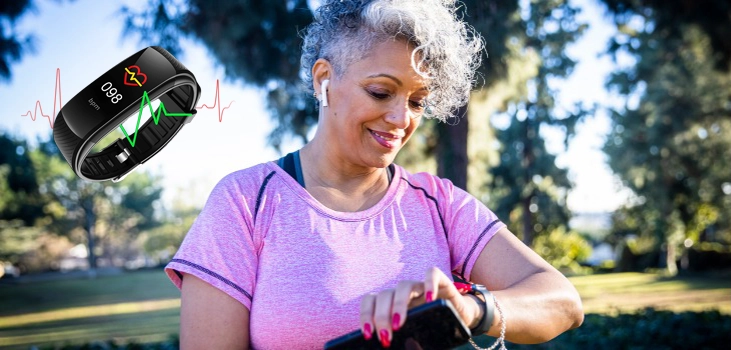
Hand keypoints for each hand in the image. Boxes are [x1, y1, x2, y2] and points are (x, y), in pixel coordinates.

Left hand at [359, 267, 479, 347]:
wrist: (460, 318)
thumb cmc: (433, 329)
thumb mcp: (415, 337)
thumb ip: (404, 341)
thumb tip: (393, 345)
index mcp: (390, 305)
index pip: (370, 301)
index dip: (366, 315)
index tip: (368, 335)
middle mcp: (402, 293)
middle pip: (384, 295)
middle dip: (381, 316)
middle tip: (385, 337)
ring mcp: (420, 286)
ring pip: (403, 286)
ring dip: (398, 304)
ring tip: (399, 324)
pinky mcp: (440, 281)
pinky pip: (432, 273)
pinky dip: (429, 284)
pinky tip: (429, 300)